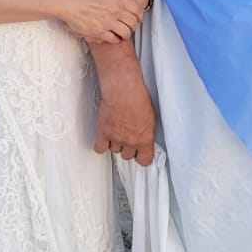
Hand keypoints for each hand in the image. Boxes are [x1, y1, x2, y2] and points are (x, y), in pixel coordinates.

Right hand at [60, 0, 142, 43]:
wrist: (68, 2)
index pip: (136, 9)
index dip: (139, 15)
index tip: (138, 18)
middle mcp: (115, 11)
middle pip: (132, 23)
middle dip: (133, 26)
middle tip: (130, 27)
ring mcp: (107, 22)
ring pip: (125, 33)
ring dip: (125, 34)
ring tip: (123, 34)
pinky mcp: (99, 32)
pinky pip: (113, 39)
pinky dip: (115, 39)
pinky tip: (113, 37)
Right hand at [93, 49, 155, 164]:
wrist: (124, 90)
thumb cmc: (138, 98)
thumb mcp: (151, 118)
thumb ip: (147, 132)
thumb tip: (144, 138)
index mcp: (145, 139)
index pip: (145, 161)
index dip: (142, 158)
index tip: (140, 155)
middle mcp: (131, 142)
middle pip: (127, 155)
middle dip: (127, 148)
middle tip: (127, 137)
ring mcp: (116, 139)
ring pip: (114, 150)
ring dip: (115, 143)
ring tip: (116, 132)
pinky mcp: (104, 133)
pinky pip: (100, 148)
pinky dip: (101, 146)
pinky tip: (103, 140)